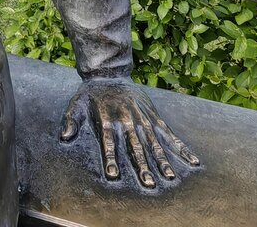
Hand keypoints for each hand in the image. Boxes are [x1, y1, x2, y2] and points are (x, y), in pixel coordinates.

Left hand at [60, 78, 199, 188]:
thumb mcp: (75, 104)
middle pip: (135, 146)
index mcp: (107, 120)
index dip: (110, 159)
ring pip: (153, 141)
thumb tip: (64, 137)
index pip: (109, 143)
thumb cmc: (91, 94)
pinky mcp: (153, 115)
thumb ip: (70, 120)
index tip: (113, 175)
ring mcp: (142, 118)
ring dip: (161, 160)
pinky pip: (168, 133)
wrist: (108, 74)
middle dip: (142, 166)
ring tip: (168, 176)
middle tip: (148, 183)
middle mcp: (126, 120)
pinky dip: (180, 146)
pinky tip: (191, 160)